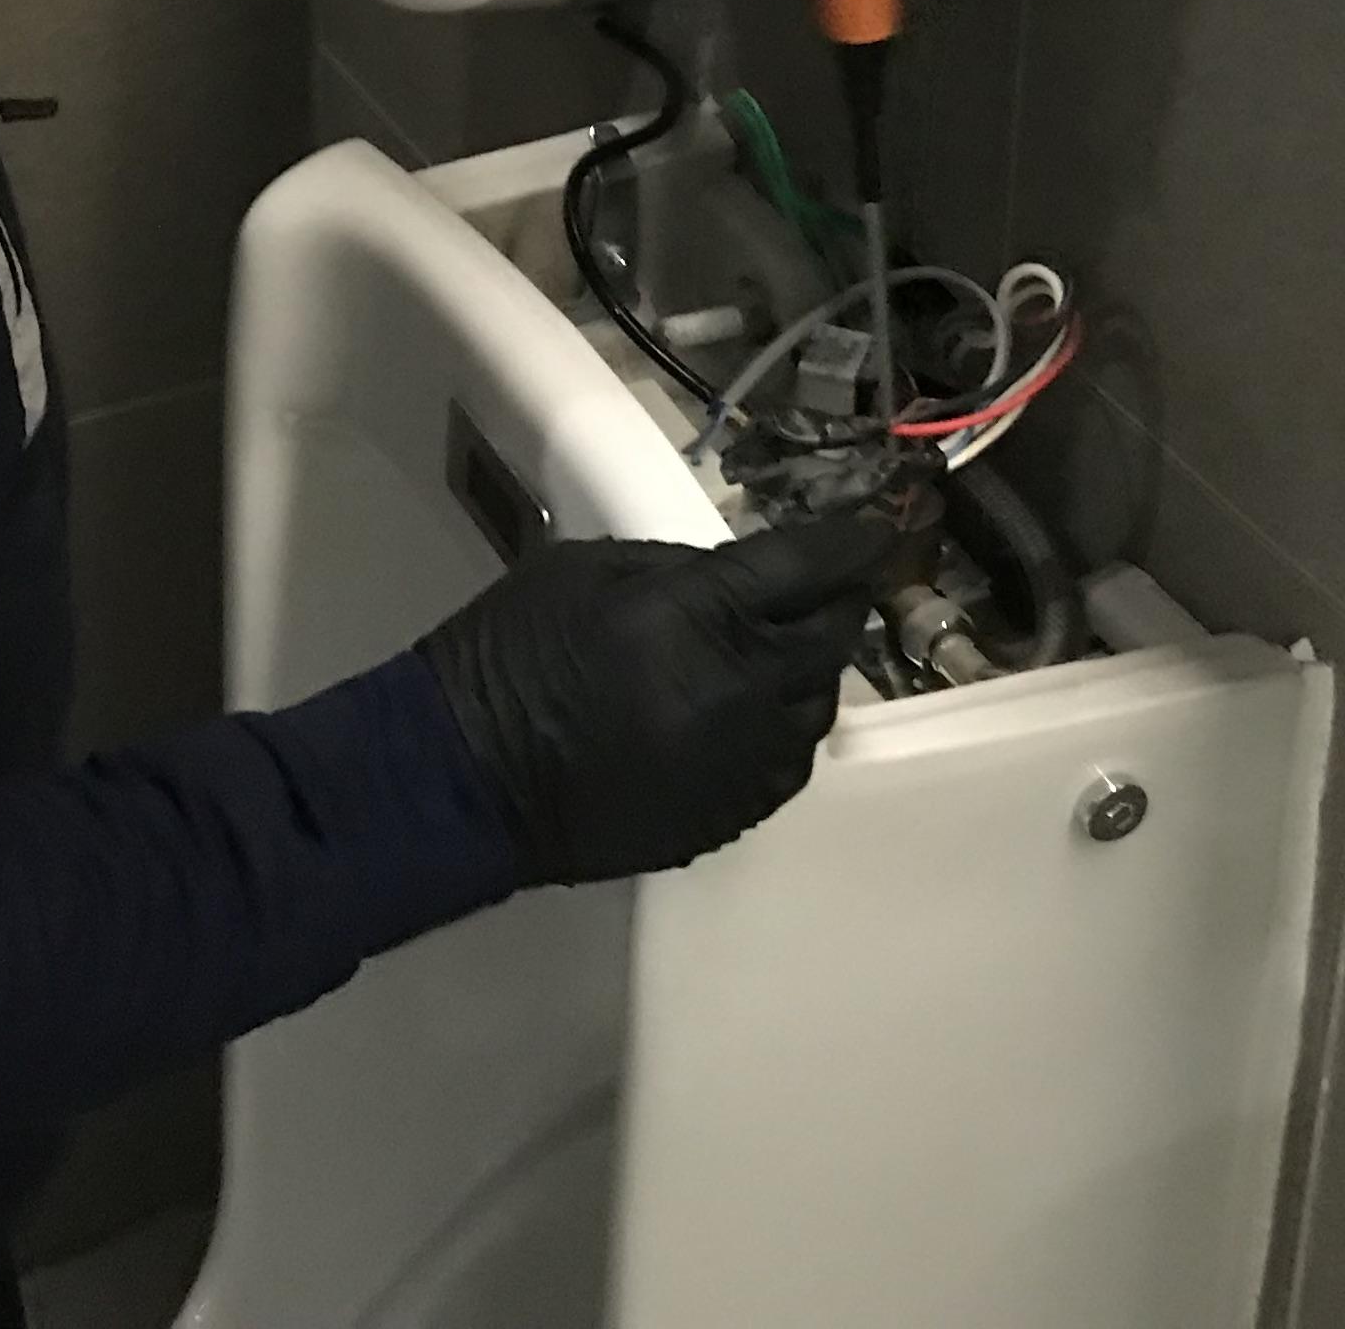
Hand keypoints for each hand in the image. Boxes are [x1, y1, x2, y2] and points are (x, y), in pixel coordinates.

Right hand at [416, 509, 900, 887]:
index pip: (811, 567)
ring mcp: (740, 763)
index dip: (856, 542)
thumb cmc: (511, 653)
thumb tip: (739, 577)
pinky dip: (784, 730)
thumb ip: (677, 567)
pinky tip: (754, 714)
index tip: (878, 528)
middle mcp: (741, 691)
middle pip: (833, 638)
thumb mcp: (586, 567)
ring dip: (812, 671)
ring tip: (785, 651)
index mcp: (701, 615)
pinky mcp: (727, 816)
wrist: (466, 776)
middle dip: (841, 603)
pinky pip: (787, 766)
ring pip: (819, 708)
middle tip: (831, 585)